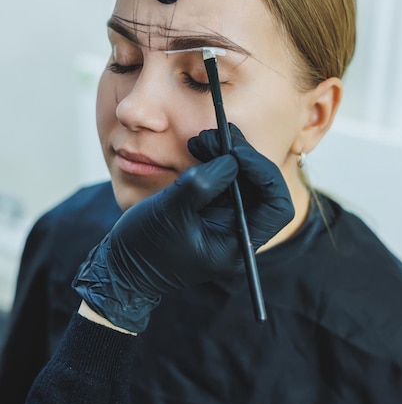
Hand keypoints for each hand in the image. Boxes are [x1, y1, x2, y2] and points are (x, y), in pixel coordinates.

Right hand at [73, 127, 293, 331]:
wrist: (122, 267)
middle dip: (243, 158)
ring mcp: (226, 221)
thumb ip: (203, 184)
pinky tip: (200, 149)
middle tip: (215, 136)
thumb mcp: (170, 212)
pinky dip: (217, 161)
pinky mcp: (213, 211)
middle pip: (263, 188)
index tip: (237, 152)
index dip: (264, 173)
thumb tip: (232, 159)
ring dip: (229, 155)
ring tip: (202, 140)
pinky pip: (226, 181)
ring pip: (245, 181)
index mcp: (238, 245)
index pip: (277, 206)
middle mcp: (238, 234)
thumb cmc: (143, 247)